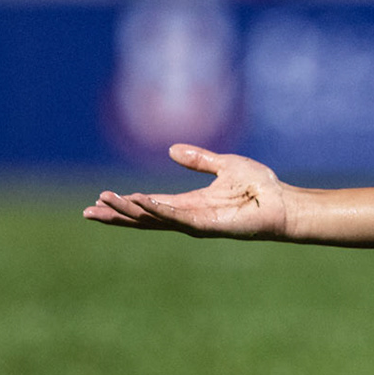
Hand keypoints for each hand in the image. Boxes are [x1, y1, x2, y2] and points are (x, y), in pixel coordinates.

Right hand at [83, 144, 288, 239]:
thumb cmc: (260, 187)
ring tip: (105, 202)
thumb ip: (199, 160)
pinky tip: (139, 202)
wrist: (284, 202)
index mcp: (189, 203)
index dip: (125, 204)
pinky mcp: (209, 225)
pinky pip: (177, 216)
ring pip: (154, 219)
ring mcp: (196, 223)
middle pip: (143, 217)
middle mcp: (188, 216)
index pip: (148, 206)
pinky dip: (157, 209)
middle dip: (117, 214)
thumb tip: (171, 149)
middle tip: (89, 210)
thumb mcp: (224, 165)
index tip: (100, 199)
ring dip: (129, 211)